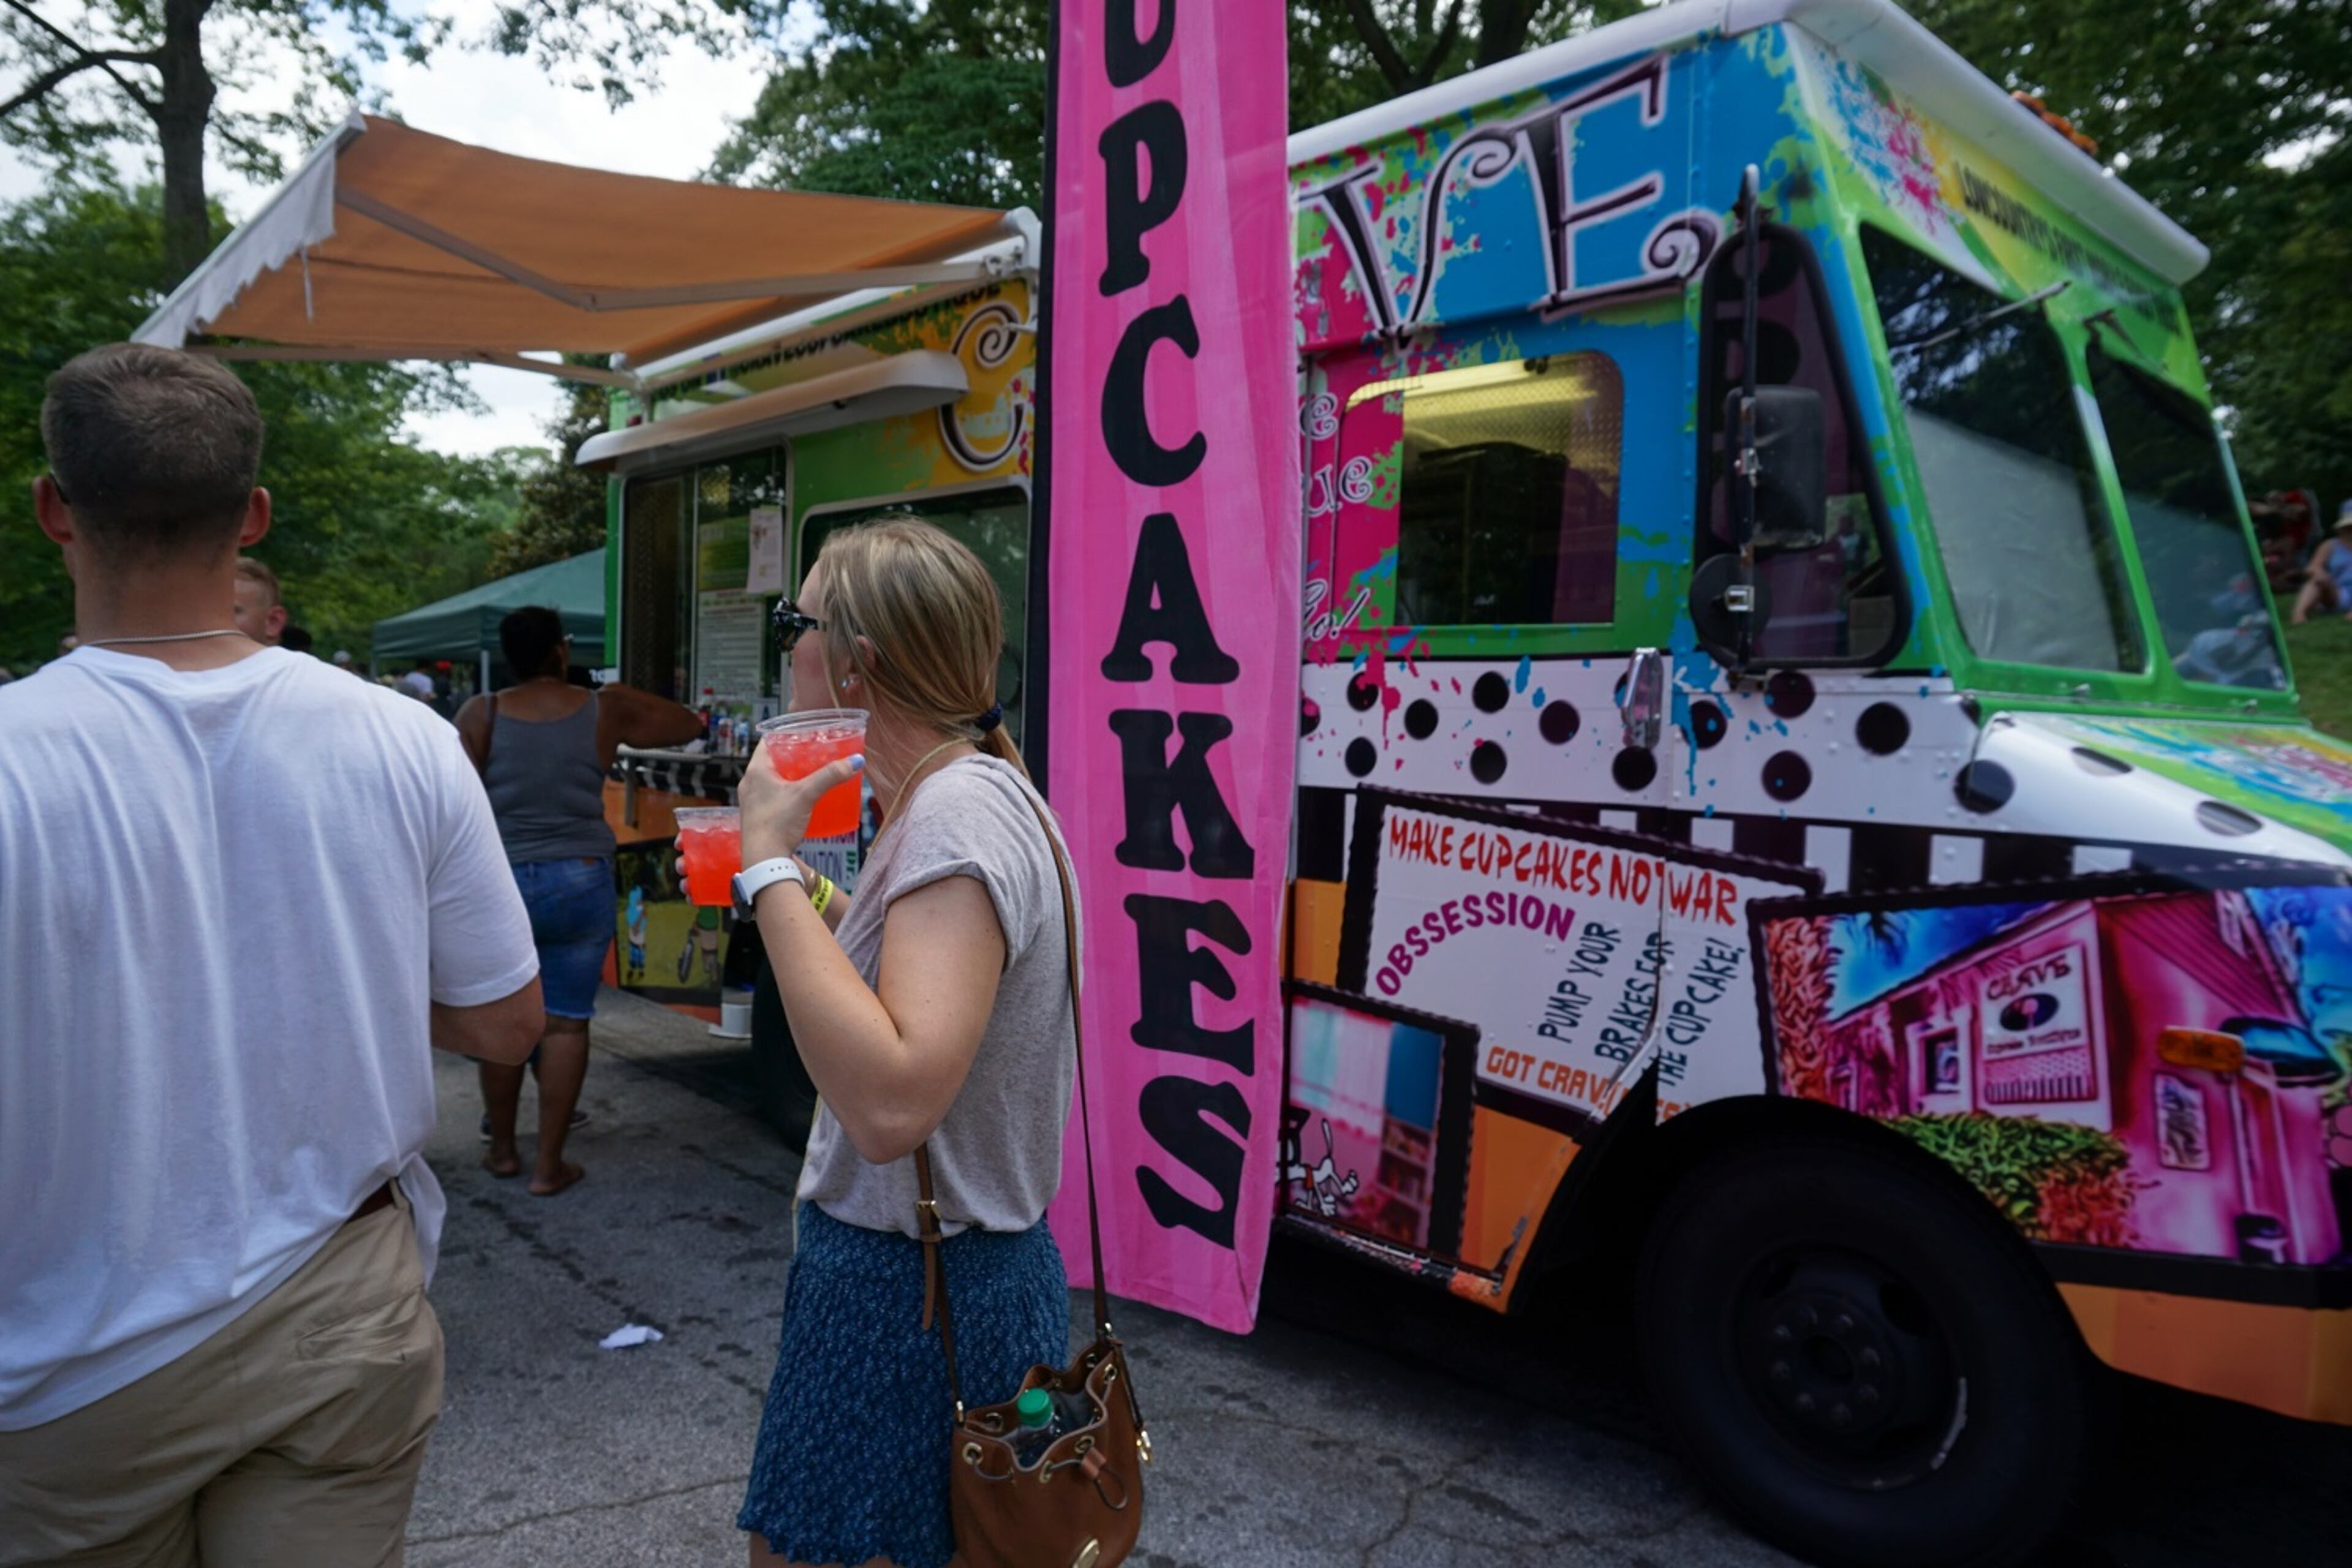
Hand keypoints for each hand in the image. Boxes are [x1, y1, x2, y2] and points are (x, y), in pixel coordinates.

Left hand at [740, 741, 863, 865]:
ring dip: (787, 776)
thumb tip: (856, 761)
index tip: (803, 733)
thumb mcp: (807, 795)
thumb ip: (830, 776)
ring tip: (807, 775)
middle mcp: (748, 783)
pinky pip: (770, 796)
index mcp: (756, 770)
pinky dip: (783, 793)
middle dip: (790, 756)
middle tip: (811, 753)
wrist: (764, 860)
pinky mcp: (756, 817)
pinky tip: (798, 799)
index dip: (785, 734)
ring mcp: (750, 801)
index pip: (768, 741)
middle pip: (771, 760)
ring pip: (770, 780)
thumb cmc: (778, 823)